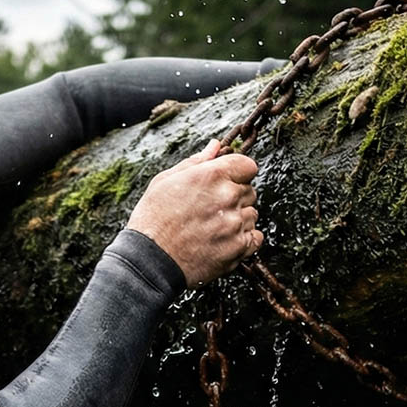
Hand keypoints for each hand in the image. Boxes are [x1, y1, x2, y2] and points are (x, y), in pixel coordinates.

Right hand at [126, 141, 262, 287]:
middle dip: (234, 197)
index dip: (237, 173)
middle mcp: (228, 196)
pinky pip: (255, 238)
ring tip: (212, 228)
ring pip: (252, 214)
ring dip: (238, 219)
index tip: (226, 182)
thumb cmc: (153, 219)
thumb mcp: (165, 181)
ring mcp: (236, 223)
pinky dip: (244, 240)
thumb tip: (215, 145)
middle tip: (209, 209)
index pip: (247, 165)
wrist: (150, 260)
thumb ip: (195, 162)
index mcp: (212, 175)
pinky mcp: (239, 247)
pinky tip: (223, 241)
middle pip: (249, 190)